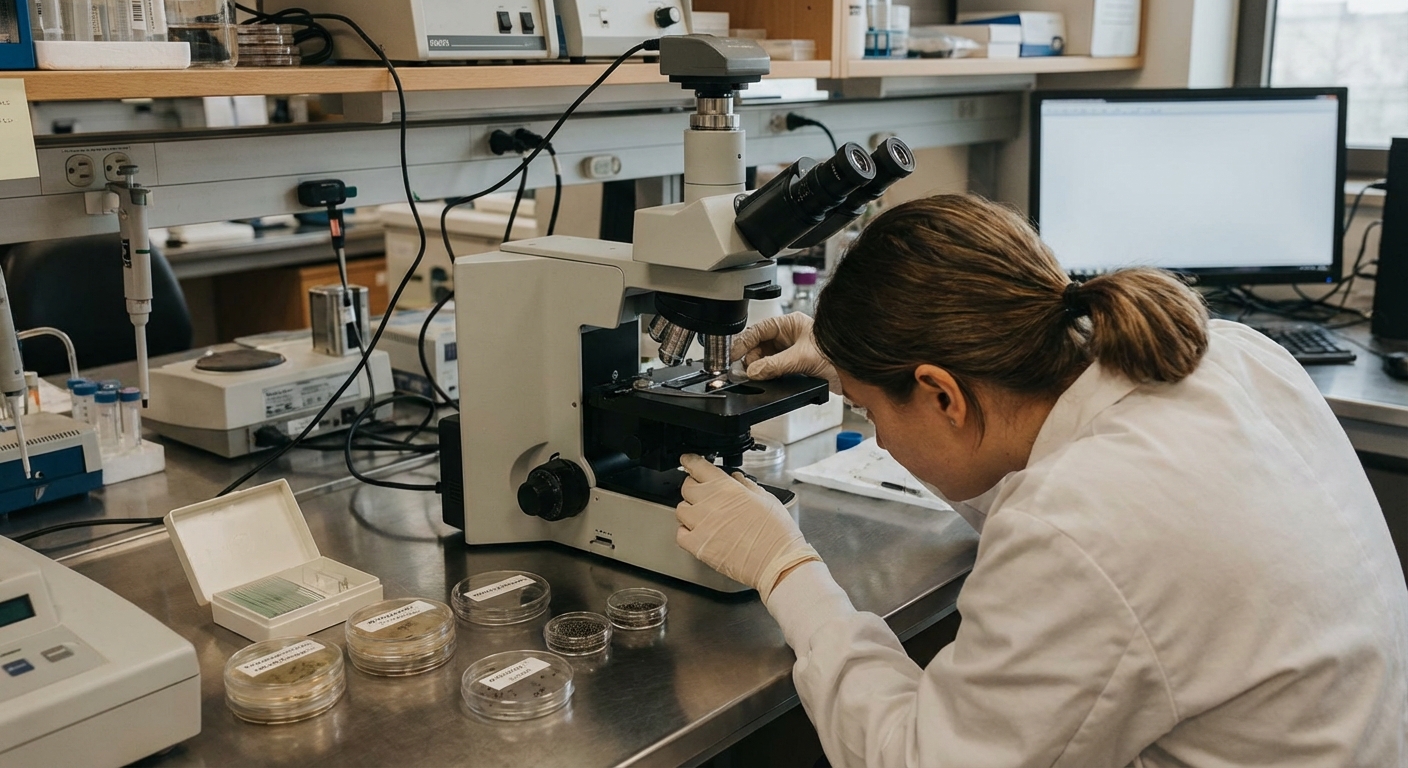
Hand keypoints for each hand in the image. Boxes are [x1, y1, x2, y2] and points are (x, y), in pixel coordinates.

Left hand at [675, 454, 820, 601]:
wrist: (776, 561)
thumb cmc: (776, 532)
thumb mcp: (766, 499)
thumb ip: (747, 485)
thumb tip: (736, 479)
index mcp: (726, 487)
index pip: (697, 466)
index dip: (690, 461)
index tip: (688, 461)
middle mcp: (708, 502)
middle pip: (686, 487)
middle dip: (693, 487)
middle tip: (703, 493)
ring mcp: (700, 524)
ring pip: (680, 509)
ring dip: (689, 509)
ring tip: (703, 515)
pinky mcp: (697, 545)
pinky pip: (680, 534)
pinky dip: (686, 532)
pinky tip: (699, 533)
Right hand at [731, 313, 840, 394]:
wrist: (857, 371)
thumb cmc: (838, 353)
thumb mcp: (803, 358)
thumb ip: (775, 365)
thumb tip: (754, 371)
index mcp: (790, 324)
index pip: (758, 330)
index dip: (743, 342)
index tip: (732, 355)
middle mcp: (789, 336)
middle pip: (758, 347)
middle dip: (751, 359)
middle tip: (746, 371)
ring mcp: (791, 352)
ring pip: (764, 360)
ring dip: (759, 369)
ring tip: (758, 376)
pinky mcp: (795, 367)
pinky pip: (773, 370)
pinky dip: (768, 376)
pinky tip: (767, 379)